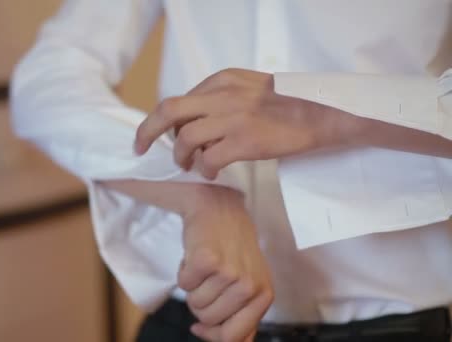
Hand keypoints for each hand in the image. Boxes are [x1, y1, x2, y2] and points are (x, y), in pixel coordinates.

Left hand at [134, 69, 353, 178]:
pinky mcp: (245, 140)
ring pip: (185, 138)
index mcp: (222, 80)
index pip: (180, 100)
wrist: (323, 113)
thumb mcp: (248, 87)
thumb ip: (220, 97)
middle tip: (139, 148)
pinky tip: (210, 173)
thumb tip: (193, 117)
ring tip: (188, 166)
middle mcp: (222, 95)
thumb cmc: (287, 103)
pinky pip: (209, 159)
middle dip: (146, 132)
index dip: (166, 123)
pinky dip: (204, 169)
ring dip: (180, 157)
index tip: (160, 137)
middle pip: (168, 111)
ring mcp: (233, 118)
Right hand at [180, 186, 273, 341]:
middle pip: (209, 320)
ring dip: (192, 287)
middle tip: (206, 281)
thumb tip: (222, 341)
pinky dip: (183, 272)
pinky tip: (194, 257)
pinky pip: (183, 284)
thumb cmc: (231, 247)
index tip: (201, 326)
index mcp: (263, 295)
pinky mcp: (207, 260)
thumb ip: (243, 316)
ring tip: (203, 267)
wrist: (219, 208)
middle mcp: (250, 286)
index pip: (233, 337)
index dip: (212, 333)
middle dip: (200, 304)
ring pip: (195, 304)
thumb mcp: (248, 283)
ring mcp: (229, 272)